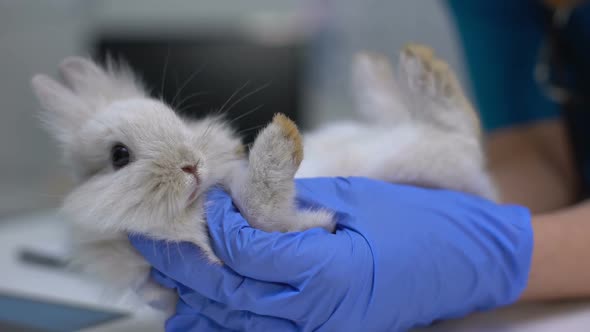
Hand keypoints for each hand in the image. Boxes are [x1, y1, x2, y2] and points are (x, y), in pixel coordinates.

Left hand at [130, 177, 532, 330]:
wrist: (464, 262)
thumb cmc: (417, 222)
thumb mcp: (353, 198)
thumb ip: (291, 201)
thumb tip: (240, 197)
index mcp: (328, 273)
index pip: (245, 252)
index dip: (217, 225)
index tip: (204, 200)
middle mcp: (317, 316)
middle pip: (227, 294)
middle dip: (182, 265)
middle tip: (149, 239)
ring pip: (235, 328)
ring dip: (193, 301)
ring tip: (159, 275)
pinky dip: (225, 325)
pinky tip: (200, 310)